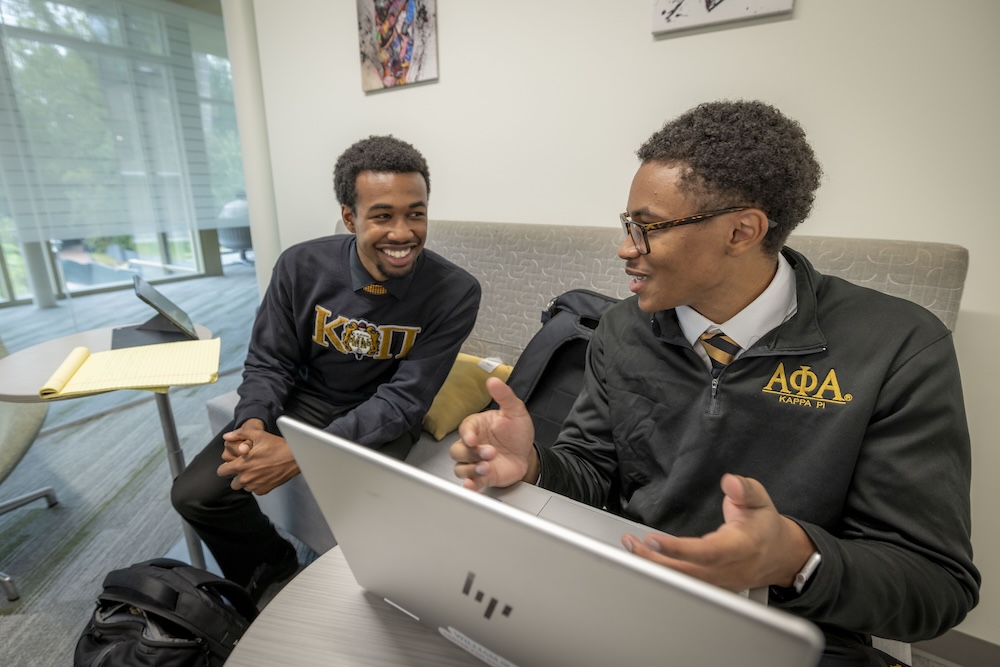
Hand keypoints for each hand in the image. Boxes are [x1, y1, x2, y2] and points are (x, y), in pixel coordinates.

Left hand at [217, 424, 299, 494]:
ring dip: (247, 481)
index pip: (221, 472)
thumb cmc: (277, 446)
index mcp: (241, 465)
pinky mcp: (264, 490)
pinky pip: (255, 490)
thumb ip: (239, 434)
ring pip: (244, 487)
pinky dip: (257, 485)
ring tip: (256, 470)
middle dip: (237, 476)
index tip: (232, 464)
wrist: (295, 457)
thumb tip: (226, 436)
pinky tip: (263, 475)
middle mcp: (246, 478)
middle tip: (246, 467)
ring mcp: (255, 485)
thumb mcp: (258, 434)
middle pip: (232, 483)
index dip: (225, 467)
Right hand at [451, 377, 537, 490]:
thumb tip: (493, 380)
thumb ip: (504, 396)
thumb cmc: (517, 432)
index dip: (466, 435)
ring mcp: (475, 462)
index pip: (464, 430)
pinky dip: (469, 485)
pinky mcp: (481, 477)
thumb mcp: (515, 411)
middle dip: (471, 453)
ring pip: (460, 468)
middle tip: (490, 452)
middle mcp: (472, 445)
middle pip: (457, 451)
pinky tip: (472, 485)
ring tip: (487, 467)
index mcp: (476, 427)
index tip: (473, 439)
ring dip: (471, 469)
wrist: (527, 454)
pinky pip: (469, 483)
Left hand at [620, 474, 815, 591]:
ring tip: (632, 547)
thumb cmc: (765, 526)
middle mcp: (729, 570)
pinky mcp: (712, 587)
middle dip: (655, 561)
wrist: (780, 555)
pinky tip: (645, 559)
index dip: (679, 550)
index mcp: (742, 548)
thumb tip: (730, 482)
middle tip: (631, 543)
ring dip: (654, 567)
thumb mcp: (760, 499)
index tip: (653, 540)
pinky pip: (685, 584)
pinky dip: (663, 573)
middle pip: (688, 573)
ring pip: (683, 582)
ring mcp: (720, 583)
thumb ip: (744, 489)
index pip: (708, 553)